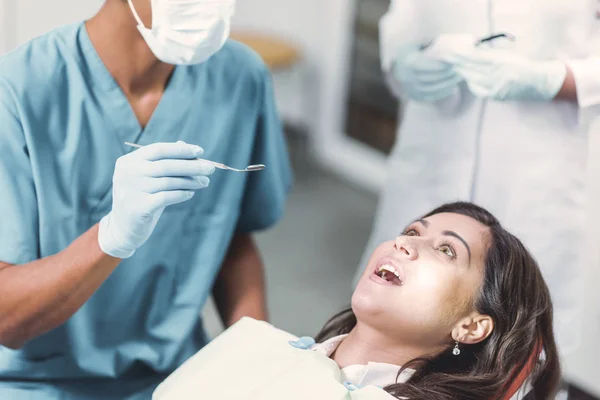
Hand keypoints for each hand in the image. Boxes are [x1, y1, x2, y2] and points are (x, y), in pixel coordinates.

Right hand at [98, 141, 215, 258]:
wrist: (123, 228)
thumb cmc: (141, 198)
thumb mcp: (150, 178)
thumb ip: (164, 161)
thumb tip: (185, 145)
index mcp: (129, 161)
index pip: (158, 149)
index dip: (181, 150)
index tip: (200, 151)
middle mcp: (127, 173)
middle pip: (166, 165)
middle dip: (192, 166)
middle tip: (210, 168)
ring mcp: (131, 190)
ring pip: (169, 181)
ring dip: (191, 181)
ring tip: (204, 182)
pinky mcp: (138, 207)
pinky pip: (166, 197)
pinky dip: (181, 194)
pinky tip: (190, 194)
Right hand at [393, 44, 462, 102]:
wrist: (396, 72)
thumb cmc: (409, 56)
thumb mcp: (415, 46)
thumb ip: (429, 44)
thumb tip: (445, 42)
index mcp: (409, 64)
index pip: (427, 65)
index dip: (441, 64)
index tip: (454, 61)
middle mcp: (409, 78)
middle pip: (432, 77)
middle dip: (448, 74)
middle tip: (460, 68)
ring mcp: (412, 89)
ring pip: (433, 88)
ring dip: (448, 83)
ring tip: (459, 77)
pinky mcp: (416, 97)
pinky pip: (432, 96)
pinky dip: (443, 92)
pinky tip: (452, 87)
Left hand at [445, 47, 566, 100]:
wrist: (536, 82)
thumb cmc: (520, 65)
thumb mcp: (507, 56)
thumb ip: (490, 54)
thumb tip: (471, 52)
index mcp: (502, 61)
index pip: (478, 58)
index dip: (465, 56)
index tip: (456, 53)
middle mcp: (499, 74)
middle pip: (474, 69)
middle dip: (461, 65)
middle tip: (452, 62)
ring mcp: (498, 87)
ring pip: (475, 80)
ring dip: (465, 74)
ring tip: (458, 69)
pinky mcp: (497, 96)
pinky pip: (479, 90)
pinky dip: (473, 85)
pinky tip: (469, 80)